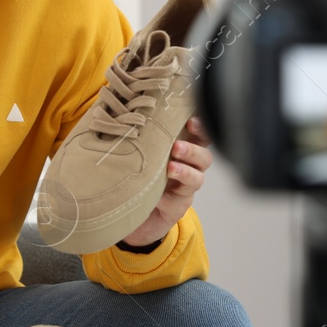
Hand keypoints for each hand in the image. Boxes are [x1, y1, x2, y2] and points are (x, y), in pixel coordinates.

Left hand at [119, 116, 211, 248]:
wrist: (130, 213)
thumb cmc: (135, 176)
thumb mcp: (137, 153)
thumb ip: (139, 136)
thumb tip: (121, 113)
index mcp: (180, 148)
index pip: (199, 135)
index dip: (201, 127)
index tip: (191, 120)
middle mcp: (187, 167)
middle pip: (205, 155)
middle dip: (193, 149)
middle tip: (176, 146)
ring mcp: (184, 187)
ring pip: (198, 177)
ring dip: (186, 170)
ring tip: (171, 168)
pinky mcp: (178, 206)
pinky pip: (181, 198)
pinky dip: (170, 195)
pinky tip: (160, 194)